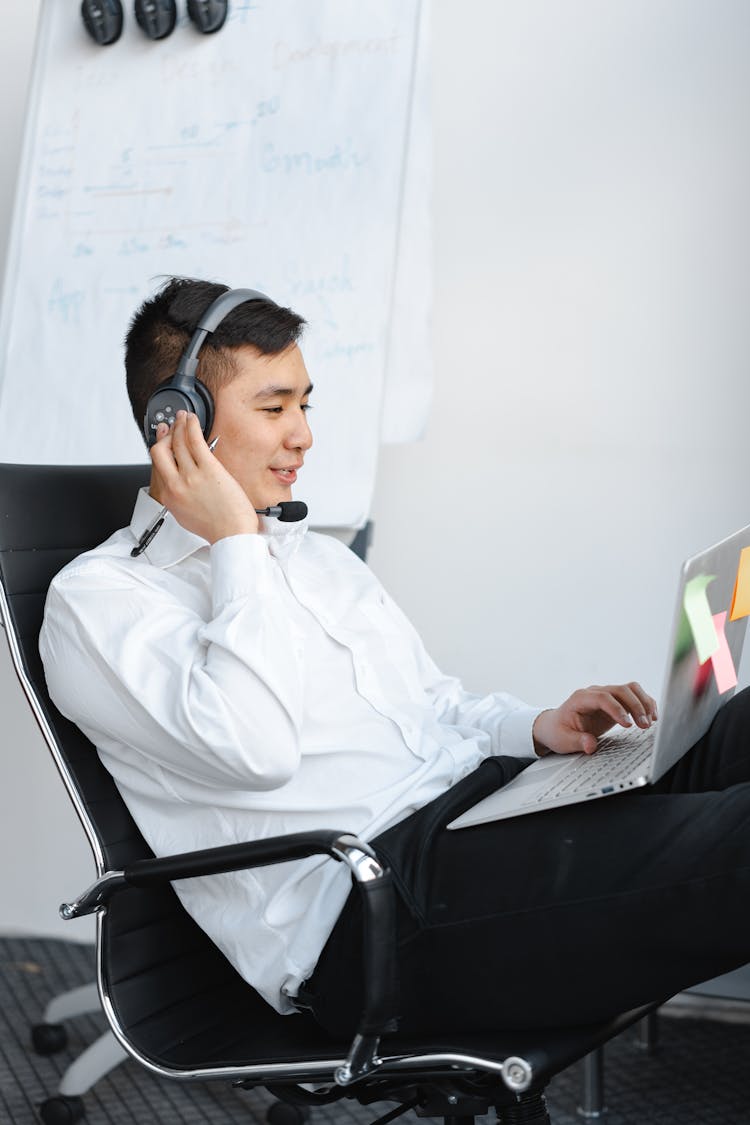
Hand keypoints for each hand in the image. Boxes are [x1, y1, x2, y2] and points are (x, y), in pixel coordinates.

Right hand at [150, 411, 258, 542]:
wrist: (232, 534)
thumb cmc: (216, 527)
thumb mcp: (187, 515)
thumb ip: (179, 498)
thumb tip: (181, 483)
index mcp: (170, 496)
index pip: (159, 467)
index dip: (161, 450)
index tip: (163, 441)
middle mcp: (176, 484)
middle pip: (159, 452)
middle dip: (165, 436)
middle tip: (171, 428)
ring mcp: (191, 476)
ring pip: (177, 442)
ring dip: (179, 425)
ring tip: (184, 417)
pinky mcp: (208, 469)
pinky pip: (195, 441)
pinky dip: (191, 426)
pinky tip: (193, 420)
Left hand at [532, 682, 657, 756]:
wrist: (556, 725)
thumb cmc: (559, 731)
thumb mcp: (563, 740)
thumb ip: (577, 741)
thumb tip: (591, 745)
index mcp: (580, 699)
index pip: (602, 697)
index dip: (616, 709)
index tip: (627, 725)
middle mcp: (595, 693)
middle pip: (620, 690)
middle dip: (635, 706)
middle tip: (644, 725)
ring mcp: (606, 695)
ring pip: (630, 689)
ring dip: (643, 703)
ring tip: (651, 722)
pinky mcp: (616, 702)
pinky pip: (634, 696)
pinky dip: (645, 704)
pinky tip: (652, 717)